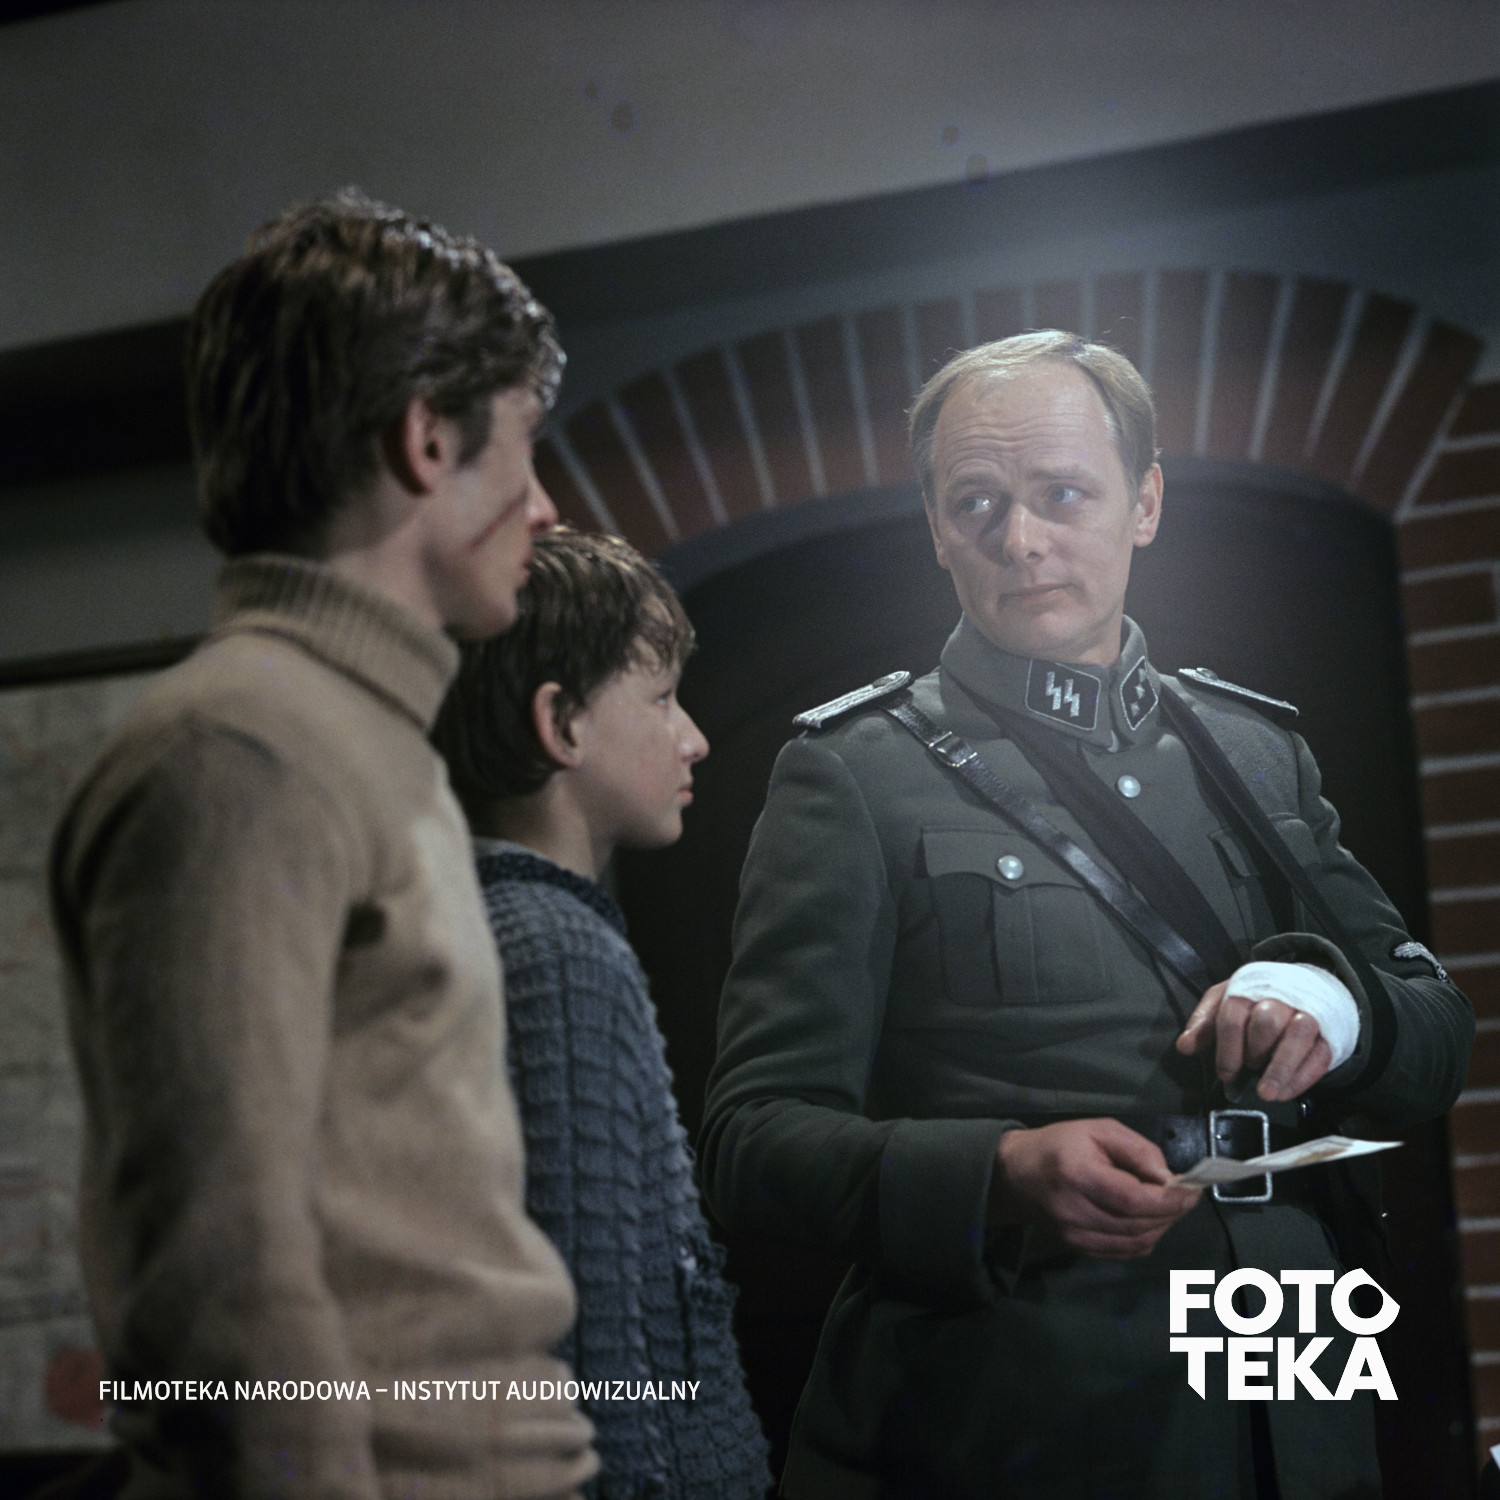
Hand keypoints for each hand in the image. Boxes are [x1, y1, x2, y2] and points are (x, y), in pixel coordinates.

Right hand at [991, 1119, 1199, 1259]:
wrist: (1016, 1174)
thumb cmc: (1059, 1144)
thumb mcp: (1099, 1130)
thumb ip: (1138, 1150)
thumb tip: (1170, 1179)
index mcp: (1079, 1176)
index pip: (1134, 1200)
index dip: (1169, 1200)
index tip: (1192, 1191)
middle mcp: (1075, 1212)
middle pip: (1139, 1224)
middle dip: (1171, 1212)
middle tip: (1186, 1196)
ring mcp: (1075, 1236)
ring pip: (1136, 1243)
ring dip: (1161, 1227)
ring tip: (1169, 1207)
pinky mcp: (1077, 1249)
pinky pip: (1125, 1252)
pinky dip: (1145, 1238)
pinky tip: (1149, 1221)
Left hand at [1175, 979, 1331, 1101]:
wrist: (1306, 988)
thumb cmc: (1258, 1000)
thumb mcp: (1225, 1003)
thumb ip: (1204, 1024)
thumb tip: (1184, 1046)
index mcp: (1249, 988)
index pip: (1234, 1013)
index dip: (1227, 1047)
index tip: (1226, 1073)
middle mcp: (1280, 998)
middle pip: (1267, 1021)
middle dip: (1254, 1051)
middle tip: (1248, 1071)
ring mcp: (1307, 1014)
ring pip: (1298, 1036)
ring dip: (1281, 1068)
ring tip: (1267, 1093)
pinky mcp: (1328, 1035)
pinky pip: (1319, 1056)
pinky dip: (1302, 1077)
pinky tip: (1286, 1092)